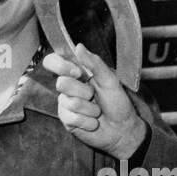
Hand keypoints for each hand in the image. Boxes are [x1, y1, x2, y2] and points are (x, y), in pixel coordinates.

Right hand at [43, 46, 146, 160]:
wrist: (122, 129)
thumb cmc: (118, 103)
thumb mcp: (110, 80)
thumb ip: (94, 63)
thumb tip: (78, 46)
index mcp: (76, 73)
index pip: (53, 61)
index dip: (60, 65)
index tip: (77, 72)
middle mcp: (68, 87)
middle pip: (61, 83)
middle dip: (83, 91)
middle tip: (94, 95)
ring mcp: (65, 104)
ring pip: (69, 102)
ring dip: (89, 108)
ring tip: (97, 111)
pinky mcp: (67, 120)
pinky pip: (71, 118)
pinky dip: (87, 121)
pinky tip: (93, 122)